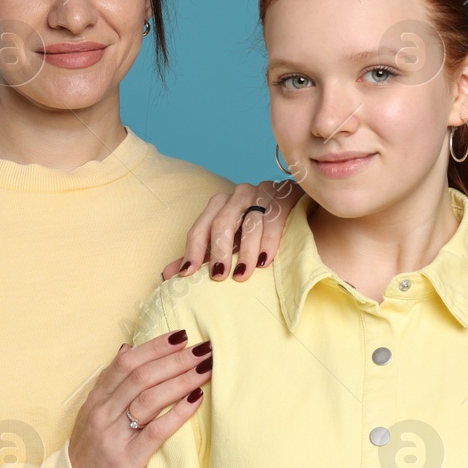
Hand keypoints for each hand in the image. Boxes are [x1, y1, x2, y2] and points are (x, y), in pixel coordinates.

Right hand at [67, 329, 211, 467]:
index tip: (181, 335)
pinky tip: (197, 399)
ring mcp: (114, 436)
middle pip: (142, 377)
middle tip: (203, 348)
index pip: (126, 363)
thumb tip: (127, 348)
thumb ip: (110, 383)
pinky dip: (178, 413)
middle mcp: (103, 413)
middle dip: (175, 359)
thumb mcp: (91, 413)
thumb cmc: (89, 452)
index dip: (155, 346)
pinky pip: (156, 431)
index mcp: (97, 399)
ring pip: (150, 399)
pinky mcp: (127, 460)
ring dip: (182, 380)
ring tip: (206, 368)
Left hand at [161, 179, 303, 282]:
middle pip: (222, 222)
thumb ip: (202, 258)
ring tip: (241, 274)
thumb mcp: (229, 247)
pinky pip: (275, 217)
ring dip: (245, 251)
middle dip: (219, 250)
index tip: (188, 274)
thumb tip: (168, 275)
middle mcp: (239, 195)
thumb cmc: (258, 235)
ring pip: (249, 221)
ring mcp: (263, 192)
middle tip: (218, 276)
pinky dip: (269, 241)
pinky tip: (265, 260)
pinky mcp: (286, 194)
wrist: (299, 214)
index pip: (201, 227)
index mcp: (220, 204)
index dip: (193, 250)